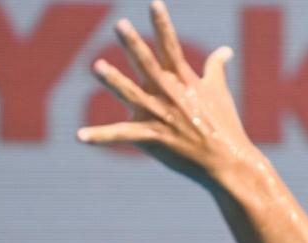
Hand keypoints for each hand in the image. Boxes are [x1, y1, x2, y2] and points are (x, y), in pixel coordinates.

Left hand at [77, 1, 255, 187]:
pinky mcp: (154, 138)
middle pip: (149, 65)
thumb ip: (216, 67)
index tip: (154, 3)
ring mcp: (161, 116)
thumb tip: (226, 50)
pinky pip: (122, 135)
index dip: (163, 24)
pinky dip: (100, 136)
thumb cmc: (225, 125)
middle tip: (121, 25)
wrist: (227, 162)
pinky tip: (79, 136)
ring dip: (114, 82)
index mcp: (184, 80)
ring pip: (132, 95)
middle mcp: (170, 94)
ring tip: (97, 67)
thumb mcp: (220, 92)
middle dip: (134, 45)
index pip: (171, 47)